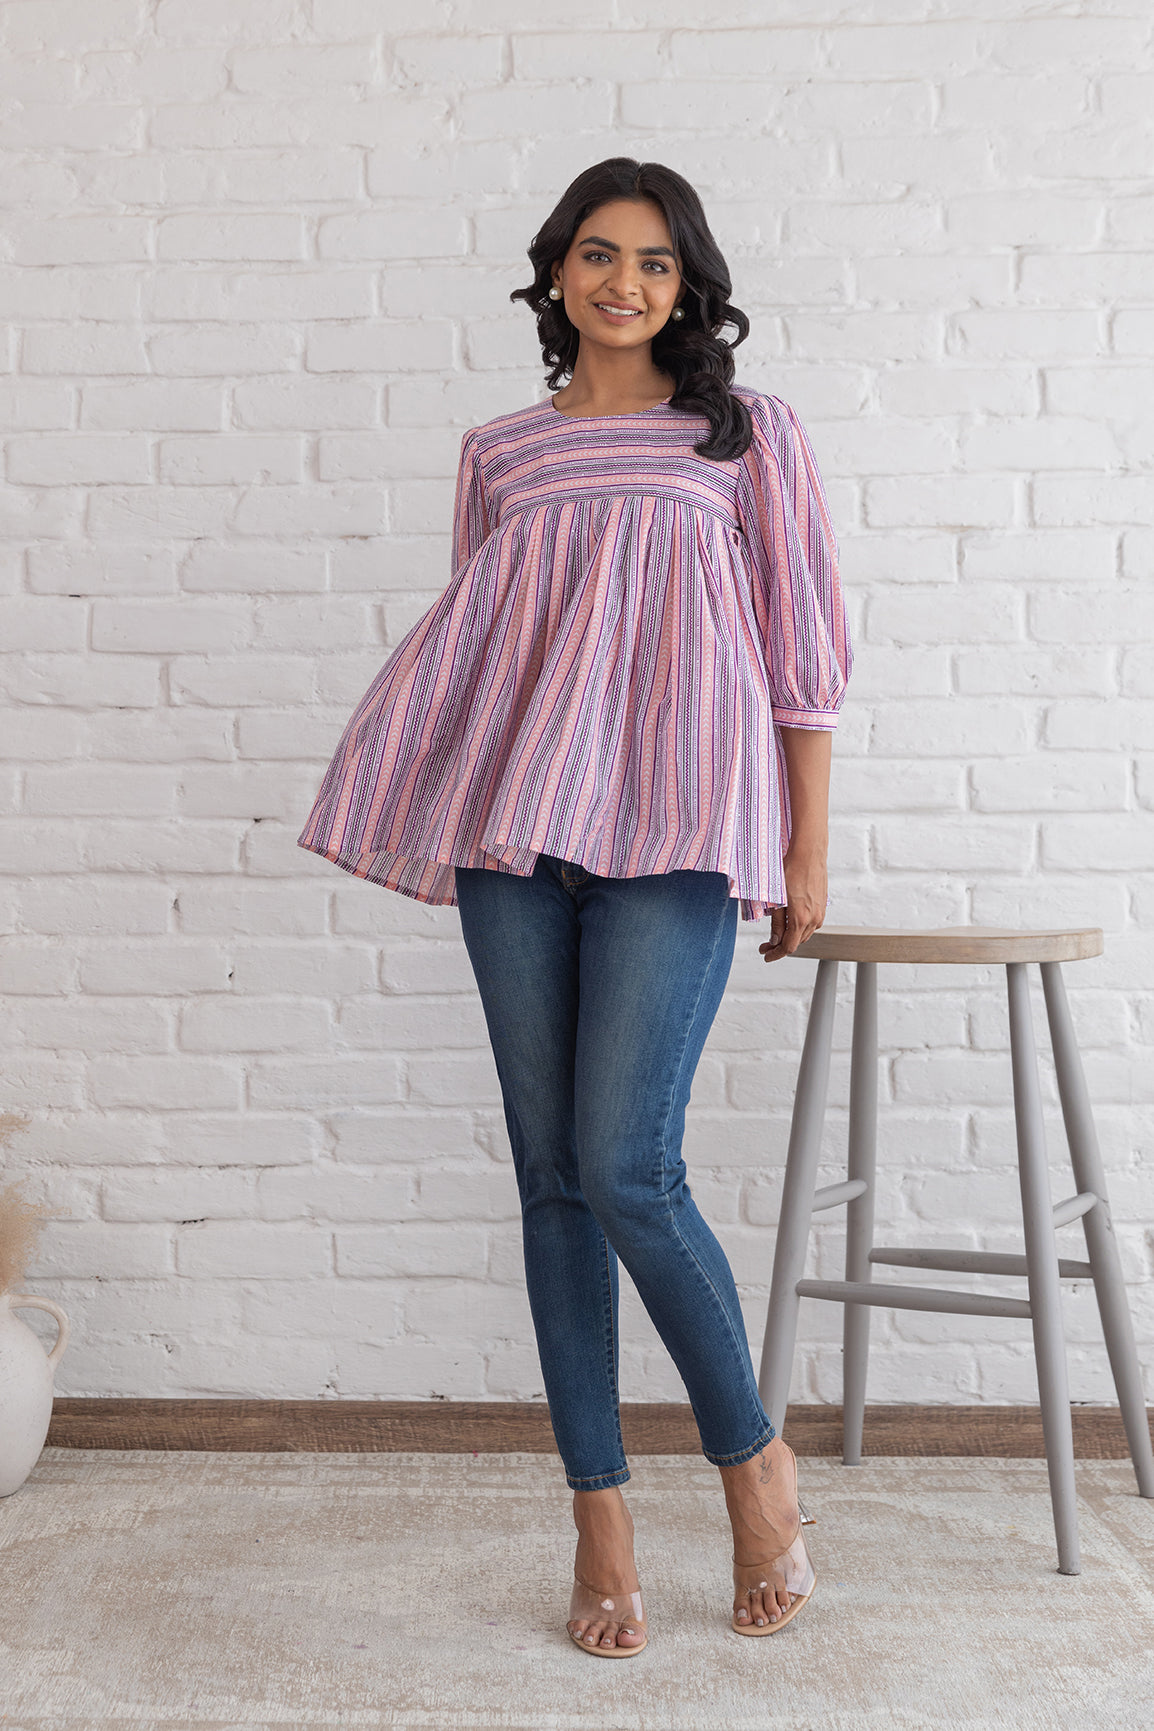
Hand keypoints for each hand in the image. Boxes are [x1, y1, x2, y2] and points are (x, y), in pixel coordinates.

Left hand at [758, 843, 827, 963]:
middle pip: (797, 942)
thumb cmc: (791, 870)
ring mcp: (820, 912)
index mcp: (801, 919)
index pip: (788, 947)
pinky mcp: (822, 905)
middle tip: (766, 944)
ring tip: (777, 932)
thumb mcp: (777, 899)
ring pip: (805, 933)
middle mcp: (814, 918)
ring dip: (791, 936)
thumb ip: (777, 923)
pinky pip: (811, 923)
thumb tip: (774, 941)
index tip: (766, 955)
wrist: (808, 852)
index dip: (775, 954)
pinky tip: (791, 920)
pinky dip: (800, 927)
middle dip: (780, 945)